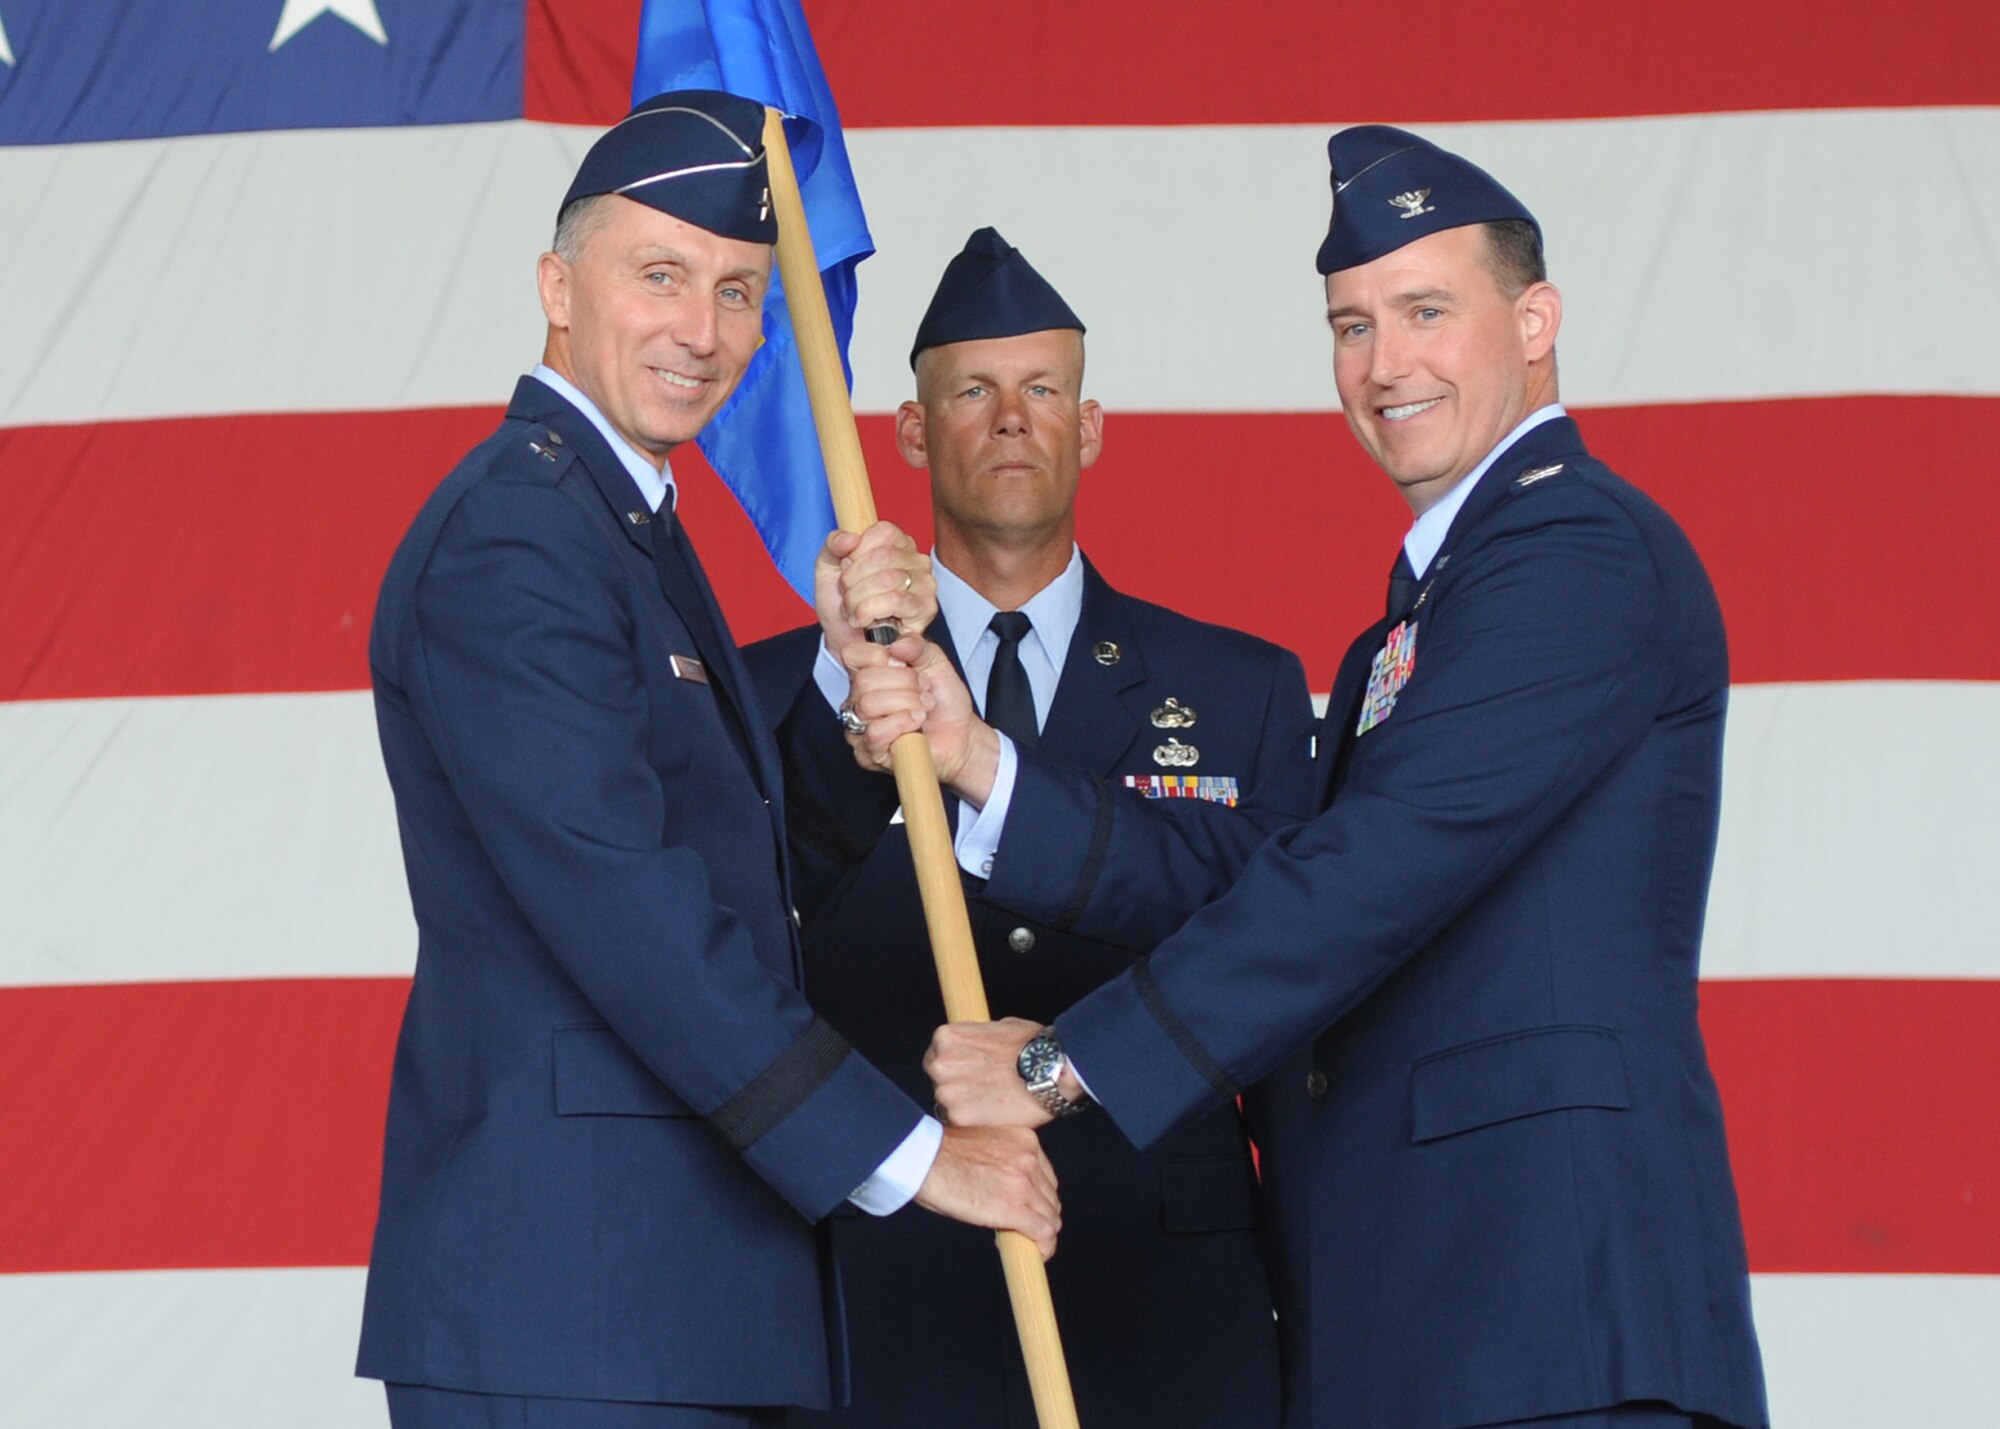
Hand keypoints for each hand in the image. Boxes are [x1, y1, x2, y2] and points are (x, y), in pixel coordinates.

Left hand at [813, 521, 934, 649]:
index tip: (846, 569)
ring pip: (888, 579)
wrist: (842, 638)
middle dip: (853, 580)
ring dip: (858, 599)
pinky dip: (870, 611)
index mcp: (897, 544)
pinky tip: (864, 620)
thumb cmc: (840, 601)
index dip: (857, 552)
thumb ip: (833, 544)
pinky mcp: (926, 609)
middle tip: (846, 595)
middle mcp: (917, 561)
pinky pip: (896, 601)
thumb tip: (850, 538)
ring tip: (852, 610)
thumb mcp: (827, 566)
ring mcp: (925, 584)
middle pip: (883, 556)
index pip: (884, 532)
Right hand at [841, 636, 1000, 801]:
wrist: (961, 735)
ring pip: (869, 705)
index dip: (879, 655)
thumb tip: (896, 645)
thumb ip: (916, 646)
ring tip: (923, 708)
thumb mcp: (935, 662)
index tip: (904, 663)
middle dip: (904, 682)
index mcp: (869, 673)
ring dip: (907, 703)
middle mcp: (858, 699)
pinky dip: (902, 723)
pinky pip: (875, 733)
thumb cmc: (944, 701)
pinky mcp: (868, 754)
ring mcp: (859, 727)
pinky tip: (916, 723)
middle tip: (924, 690)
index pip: (851, 654)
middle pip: (863, 680)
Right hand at [913, 1123, 1061, 1260]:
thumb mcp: (985, 1146)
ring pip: (1051, 1218)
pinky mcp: (1014, 1209)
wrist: (924, 1160)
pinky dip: (1043, 1247)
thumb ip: (1003, 1163)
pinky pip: (1042, 1233)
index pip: (1046, 1176)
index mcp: (1024, 1140)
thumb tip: (1004, 1189)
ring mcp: (1024, 1184)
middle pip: (1050, 1197)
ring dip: (1041, 1233)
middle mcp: (1030, 1160)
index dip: (1038, 1196)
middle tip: (1022, 1228)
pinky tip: (1037, 1254)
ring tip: (1025, 1243)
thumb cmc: (941, 1152)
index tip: (1025, 1208)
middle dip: (1040, 1215)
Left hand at [926, 1017, 1051, 1128]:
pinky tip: (994, 1114)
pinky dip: (975, 1121)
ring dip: (964, 1105)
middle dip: (956, 1085)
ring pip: (947, 1103)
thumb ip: (976, 1040)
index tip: (968, 1073)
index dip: (954, 1067)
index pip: (936, 1057)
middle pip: (938, 1080)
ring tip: (991, 1102)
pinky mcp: (958, 1116)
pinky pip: (960, 1122)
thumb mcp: (998, 1027)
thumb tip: (976, 1047)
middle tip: (982, 1089)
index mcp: (945, 1038)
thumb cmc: (1031, 1045)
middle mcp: (939, 1064)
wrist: (1052, 1069)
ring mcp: (946, 1092)